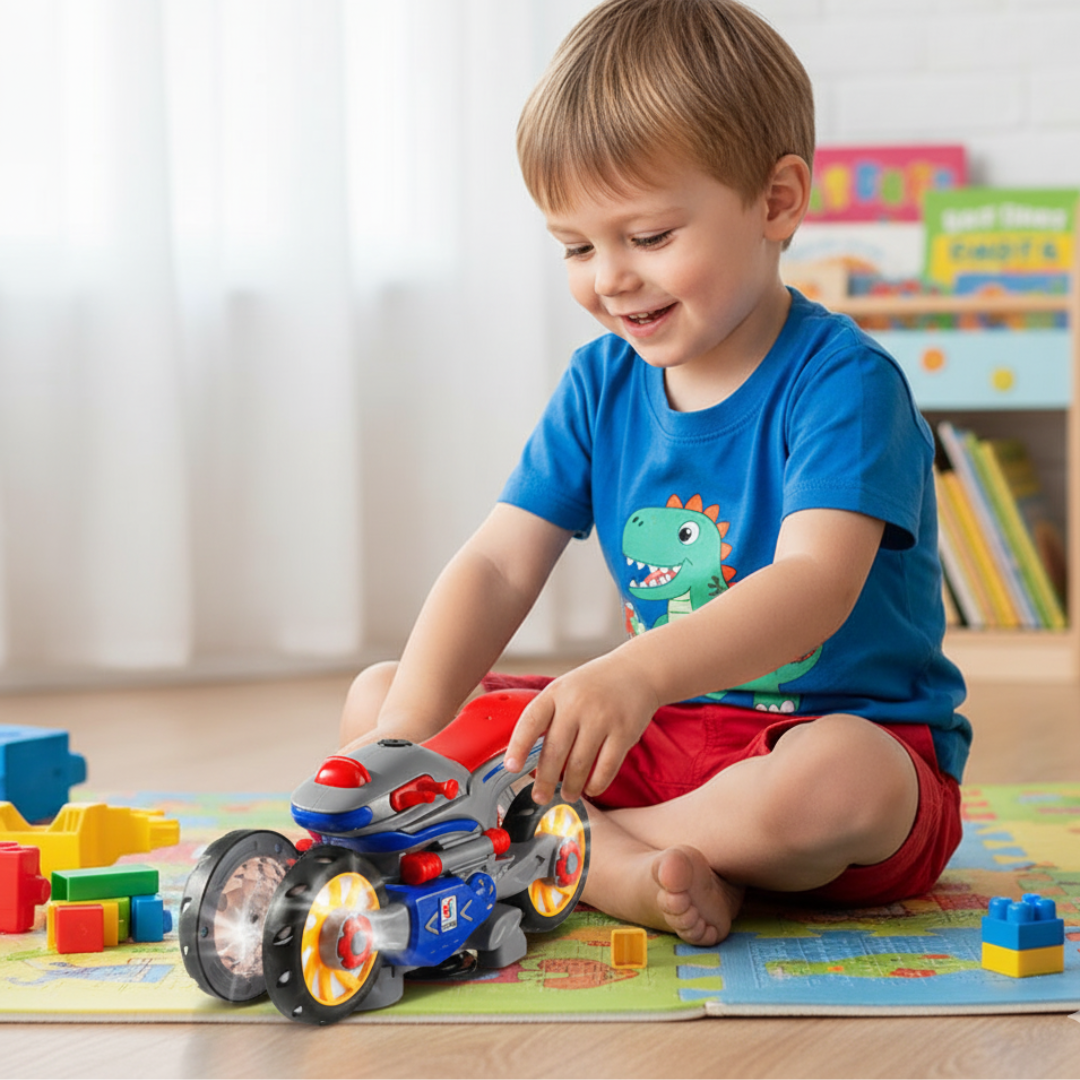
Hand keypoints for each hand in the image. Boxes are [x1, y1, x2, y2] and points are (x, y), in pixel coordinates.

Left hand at [503, 654, 659, 804]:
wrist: (637, 671)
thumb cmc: (595, 685)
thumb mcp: (565, 689)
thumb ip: (548, 716)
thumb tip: (527, 755)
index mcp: (556, 693)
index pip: (531, 721)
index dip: (518, 747)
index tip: (511, 768)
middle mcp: (577, 704)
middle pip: (554, 751)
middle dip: (545, 781)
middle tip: (540, 796)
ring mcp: (602, 718)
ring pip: (579, 764)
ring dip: (571, 787)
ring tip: (568, 794)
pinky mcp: (624, 732)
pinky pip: (606, 767)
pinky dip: (596, 784)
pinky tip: (591, 788)